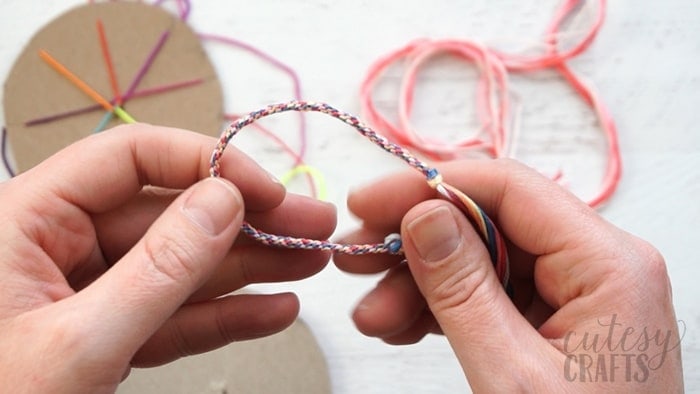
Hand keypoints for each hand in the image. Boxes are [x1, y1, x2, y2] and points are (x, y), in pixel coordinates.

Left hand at [0, 124, 334, 392]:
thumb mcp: (78, 342)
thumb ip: (157, 270)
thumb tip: (223, 202)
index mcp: (30, 219)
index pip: (131, 158)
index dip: (205, 163)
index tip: (264, 190)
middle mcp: (62, 245)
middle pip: (172, 214)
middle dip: (248, 222)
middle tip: (311, 224)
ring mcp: (92, 293)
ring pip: (184, 266)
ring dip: (250, 267)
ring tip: (308, 264)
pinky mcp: (112, 335)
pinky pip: (177, 315)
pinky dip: (227, 315)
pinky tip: (274, 310)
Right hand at [335, 159, 682, 391]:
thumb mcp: (511, 375)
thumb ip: (463, 290)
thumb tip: (422, 216)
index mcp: (608, 265)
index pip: (509, 189)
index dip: (429, 187)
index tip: (367, 204)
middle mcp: (598, 267)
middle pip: (489, 225)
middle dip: (415, 243)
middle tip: (354, 259)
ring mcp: (577, 296)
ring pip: (481, 263)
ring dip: (419, 285)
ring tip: (373, 316)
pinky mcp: (557, 323)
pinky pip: (489, 297)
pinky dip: (442, 310)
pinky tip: (401, 325)